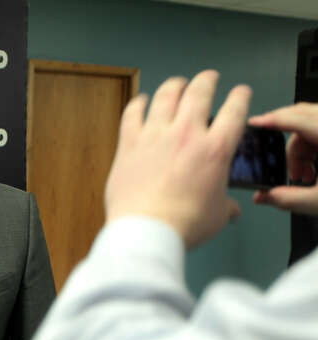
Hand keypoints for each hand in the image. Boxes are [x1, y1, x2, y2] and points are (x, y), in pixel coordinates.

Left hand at [105, 70, 250, 247]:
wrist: (147, 229)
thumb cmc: (182, 224)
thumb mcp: (217, 215)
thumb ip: (225, 206)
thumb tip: (231, 210)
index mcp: (215, 149)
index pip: (235, 110)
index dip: (240, 97)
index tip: (240, 93)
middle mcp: (186, 135)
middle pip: (199, 92)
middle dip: (207, 80)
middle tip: (208, 78)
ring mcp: (155, 136)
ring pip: (165, 96)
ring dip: (173, 85)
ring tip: (177, 84)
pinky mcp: (129, 144)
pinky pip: (132, 114)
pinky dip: (138, 103)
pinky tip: (140, 102)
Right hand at [248, 103, 317, 214]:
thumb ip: (289, 199)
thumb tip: (264, 197)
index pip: (297, 118)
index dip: (272, 120)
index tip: (254, 123)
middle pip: (303, 115)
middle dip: (285, 141)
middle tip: (276, 159)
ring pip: (311, 125)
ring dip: (299, 150)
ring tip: (300, 175)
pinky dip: (311, 151)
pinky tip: (312, 172)